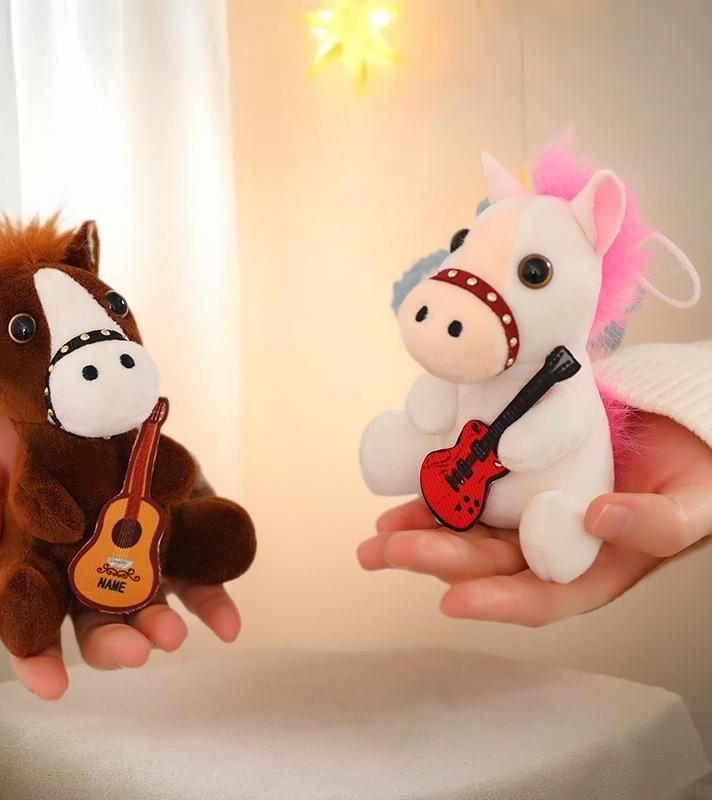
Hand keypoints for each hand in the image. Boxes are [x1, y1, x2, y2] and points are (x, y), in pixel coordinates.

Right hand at [0, 399, 240, 699]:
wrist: (41, 403)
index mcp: (30, 568)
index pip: (32, 626)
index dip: (38, 659)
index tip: (51, 685)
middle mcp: (81, 567)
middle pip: (98, 618)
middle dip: (116, 640)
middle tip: (135, 650)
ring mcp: (127, 546)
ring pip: (147, 599)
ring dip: (164, 621)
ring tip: (177, 634)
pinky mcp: (165, 522)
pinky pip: (192, 564)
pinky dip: (210, 594)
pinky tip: (227, 622)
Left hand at [358, 413, 711, 625]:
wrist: (683, 428)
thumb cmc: (697, 478)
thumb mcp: (694, 506)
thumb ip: (656, 524)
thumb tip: (598, 517)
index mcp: (593, 567)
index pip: (541, 596)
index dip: (498, 601)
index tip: (454, 600)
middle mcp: (551, 544)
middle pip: (488, 561)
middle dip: (436, 558)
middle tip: (387, 552)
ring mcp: (528, 509)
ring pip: (468, 528)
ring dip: (421, 532)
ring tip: (379, 536)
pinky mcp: (514, 476)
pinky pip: (470, 486)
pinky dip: (437, 490)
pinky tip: (405, 493)